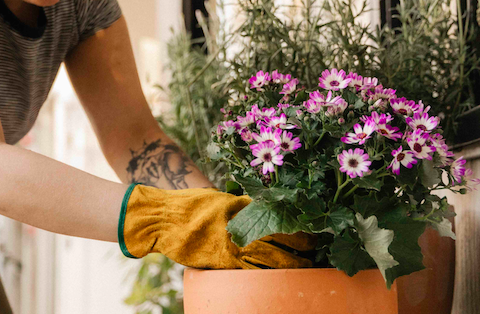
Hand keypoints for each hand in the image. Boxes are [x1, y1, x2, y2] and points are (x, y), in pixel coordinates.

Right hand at [118, 184, 314, 268]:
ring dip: (291, 264)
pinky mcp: (224, 262)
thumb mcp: (218, 199)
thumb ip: (240, 207)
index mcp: (240, 205)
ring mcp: (233, 245)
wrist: (162, 219)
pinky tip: (280, 280)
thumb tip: (261, 213)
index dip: (297, 225)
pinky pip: (253, 272)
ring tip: (306, 268)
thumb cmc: (188, 206)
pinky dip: (269, 276)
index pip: (277, 215)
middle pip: (281, 237)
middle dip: (301, 246)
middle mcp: (241, 224)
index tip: (312, 230)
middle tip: (316, 252)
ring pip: (271, 258)